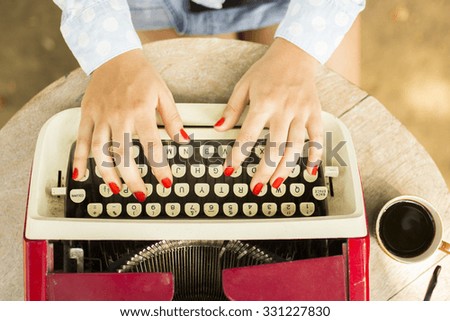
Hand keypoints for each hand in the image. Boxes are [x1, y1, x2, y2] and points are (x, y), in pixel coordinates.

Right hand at [72, 49, 188, 201]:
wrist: (114, 54)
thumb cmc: (140, 74)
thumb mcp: (163, 94)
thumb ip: (173, 119)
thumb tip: (183, 139)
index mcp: (140, 110)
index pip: (152, 146)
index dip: (159, 167)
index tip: (165, 181)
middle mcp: (119, 115)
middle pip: (124, 154)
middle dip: (132, 178)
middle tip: (140, 193)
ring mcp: (101, 116)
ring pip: (100, 150)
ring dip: (107, 173)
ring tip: (115, 188)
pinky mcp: (87, 114)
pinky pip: (82, 139)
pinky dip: (79, 158)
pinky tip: (80, 174)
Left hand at [214, 38, 322, 194]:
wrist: (295, 53)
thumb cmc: (268, 70)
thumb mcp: (244, 85)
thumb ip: (232, 109)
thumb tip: (219, 128)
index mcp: (264, 103)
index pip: (248, 135)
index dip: (238, 155)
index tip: (230, 169)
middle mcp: (284, 109)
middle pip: (274, 147)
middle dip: (264, 171)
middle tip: (256, 186)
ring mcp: (301, 113)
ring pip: (295, 147)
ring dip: (286, 168)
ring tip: (276, 183)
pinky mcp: (315, 113)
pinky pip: (318, 138)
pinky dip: (315, 155)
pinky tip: (309, 170)